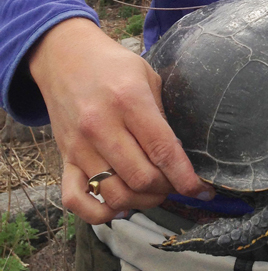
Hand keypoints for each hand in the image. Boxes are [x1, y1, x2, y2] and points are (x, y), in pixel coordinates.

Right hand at [28, 18, 211, 222]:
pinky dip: (99, 214)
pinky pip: (76, 201)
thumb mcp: (147, 77)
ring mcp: (79, 145)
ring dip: (140, 203)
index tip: (202, 191)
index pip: (163, 150)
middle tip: (175, 183)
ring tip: (152, 191)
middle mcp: (101, 125)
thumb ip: (161, 115)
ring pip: (114, 195)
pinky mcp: (63, 158)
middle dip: (166, 189)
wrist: (64, 56)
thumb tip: (179, 157)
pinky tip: (118, 204)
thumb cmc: (113, 65)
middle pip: (141, 179)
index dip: (186, 177)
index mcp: (128, 100)